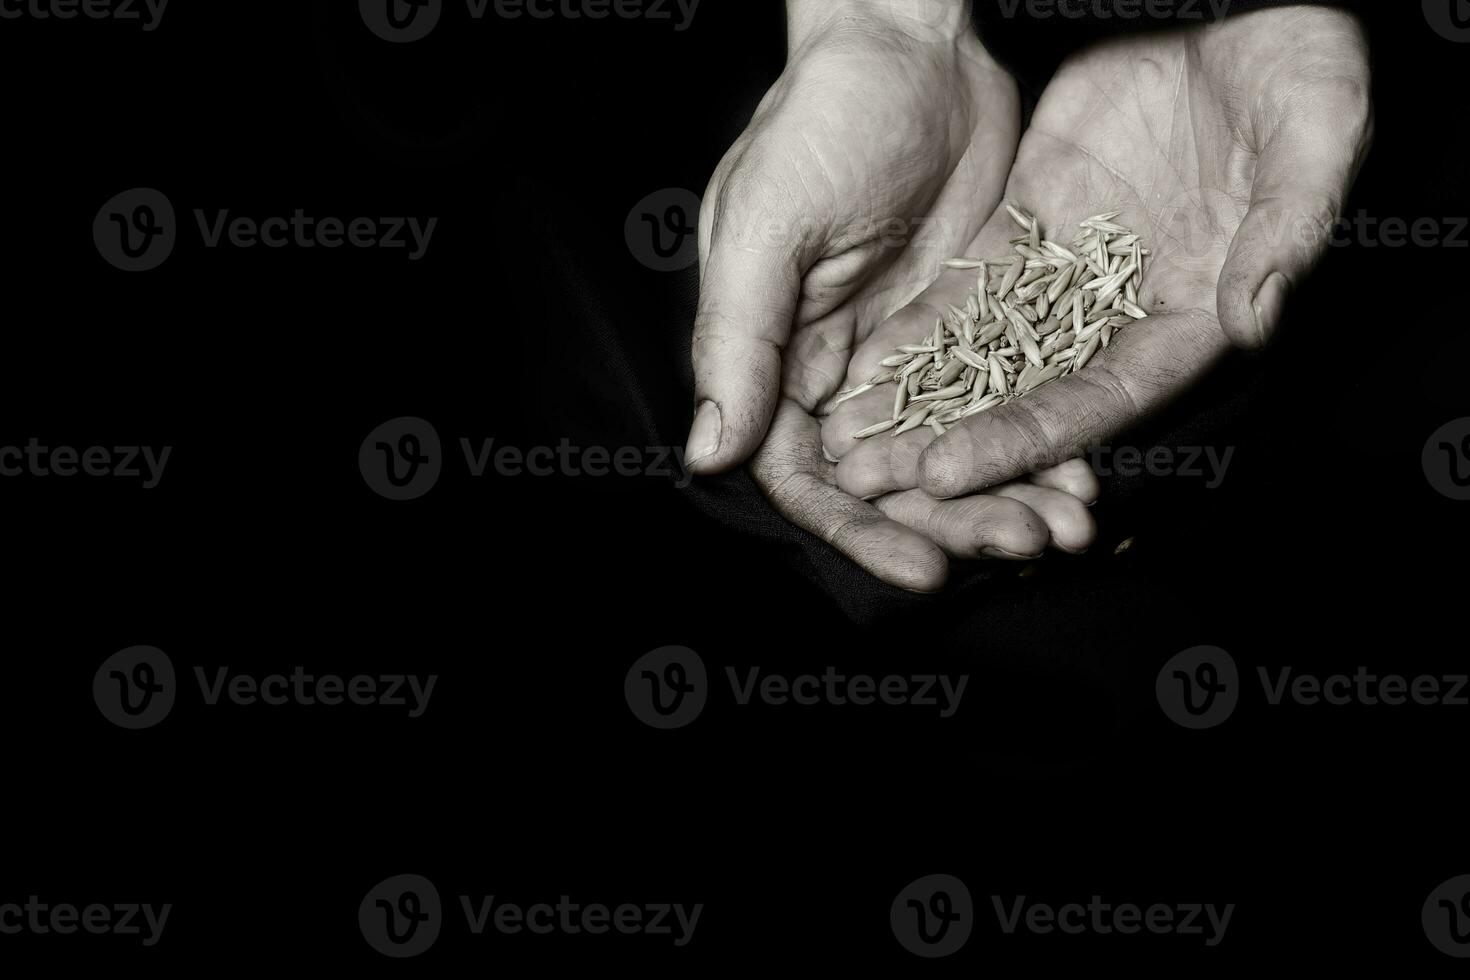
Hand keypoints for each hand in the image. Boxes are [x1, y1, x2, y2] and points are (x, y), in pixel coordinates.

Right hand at [685, 0, 1097, 589]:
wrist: (912, 45)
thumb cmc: (818, 120)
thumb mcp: (765, 225)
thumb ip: (740, 339)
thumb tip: (709, 451)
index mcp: (775, 362)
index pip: (807, 478)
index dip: (861, 530)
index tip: (923, 568)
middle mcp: (838, 372)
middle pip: (889, 480)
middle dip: (951, 522)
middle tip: (1023, 544)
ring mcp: (908, 353)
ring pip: (953, 450)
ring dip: (1005, 494)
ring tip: (1067, 525)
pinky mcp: (970, 326)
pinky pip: (1004, 400)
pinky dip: (1040, 440)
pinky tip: (1084, 472)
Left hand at [828, 6, 1371, 499]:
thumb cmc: (1303, 64)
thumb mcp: (1317, 134)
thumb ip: (1289, 228)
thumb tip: (1252, 319)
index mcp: (1197, 310)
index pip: (1105, 395)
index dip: (1028, 438)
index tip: (950, 473)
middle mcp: (1128, 304)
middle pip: (1032, 389)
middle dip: (951, 436)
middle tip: (871, 477)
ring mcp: (1076, 263)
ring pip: (989, 342)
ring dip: (920, 391)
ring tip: (847, 433)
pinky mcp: (1035, 214)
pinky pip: (970, 279)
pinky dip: (919, 318)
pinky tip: (860, 353)